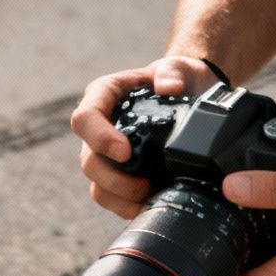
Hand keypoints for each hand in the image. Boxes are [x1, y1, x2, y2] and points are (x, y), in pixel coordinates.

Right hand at [69, 56, 219, 218]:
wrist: (190, 97)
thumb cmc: (178, 79)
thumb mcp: (180, 68)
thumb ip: (173, 71)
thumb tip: (169, 87)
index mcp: (103, 97)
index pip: (85, 119)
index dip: (100, 139)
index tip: (125, 152)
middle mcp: (98, 129)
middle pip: (88, 161)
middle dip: (113, 179)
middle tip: (145, 185)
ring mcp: (105, 156)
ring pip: (97, 186)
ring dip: (121, 198)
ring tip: (150, 197)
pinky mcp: (118, 177)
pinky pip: (112, 200)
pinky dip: (129, 207)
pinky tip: (151, 205)